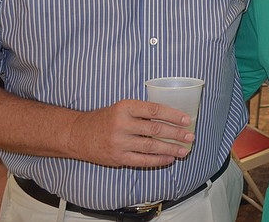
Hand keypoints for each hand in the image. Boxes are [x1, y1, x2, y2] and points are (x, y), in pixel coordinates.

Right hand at [66, 99, 195, 167]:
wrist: (78, 134)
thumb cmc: (104, 119)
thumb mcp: (121, 107)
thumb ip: (141, 111)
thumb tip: (169, 118)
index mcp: (125, 107)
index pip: (154, 110)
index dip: (173, 115)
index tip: (186, 119)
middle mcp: (122, 124)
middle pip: (156, 129)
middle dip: (176, 133)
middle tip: (190, 136)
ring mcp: (120, 142)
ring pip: (151, 146)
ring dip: (171, 149)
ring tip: (184, 150)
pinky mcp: (118, 158)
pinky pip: (142, 161)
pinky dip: (158, 160)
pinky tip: (169, 158)